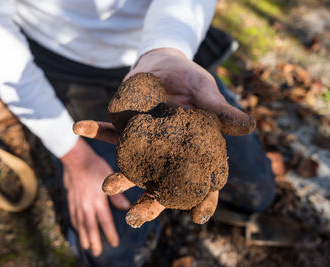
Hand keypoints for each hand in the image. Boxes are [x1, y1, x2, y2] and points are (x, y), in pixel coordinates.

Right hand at [60, 138, 130, 255]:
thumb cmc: (95, 166)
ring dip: (83, 236)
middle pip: (90, 228)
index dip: (110, 234)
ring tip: (86, 246)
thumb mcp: (109, 179)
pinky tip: (78, 229)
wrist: (75, 158)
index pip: (105, 222)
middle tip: (97, 252)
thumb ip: (117, 195)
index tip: (114, 243)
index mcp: (97, 201)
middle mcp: (86, 205)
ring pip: (80, 224)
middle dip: (94, 241)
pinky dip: (76, 225)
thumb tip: (126, 208)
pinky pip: (72, 216)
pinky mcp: (70, 199)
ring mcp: (76, 203)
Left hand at [72, 48, 255, 227]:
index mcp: (192, 150)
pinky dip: (94, 129)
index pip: (201, 181)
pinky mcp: (124, 126)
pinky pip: (109, 130)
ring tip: (107, 186)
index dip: (202, 200)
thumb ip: (220, 111)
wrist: (165, 64)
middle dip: (148, 204)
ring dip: (119, 177)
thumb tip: (248, 126)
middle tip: (135, 218)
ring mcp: (143, 143)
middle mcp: (166, 153)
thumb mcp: (206, 92)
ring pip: (132, 166)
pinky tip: (80, 127)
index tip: (198, 217)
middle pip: (160, 185)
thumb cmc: (192, 81)